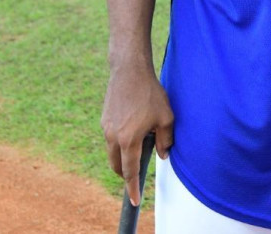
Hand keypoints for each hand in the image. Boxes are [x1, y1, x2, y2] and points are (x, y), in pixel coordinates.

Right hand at [101, 63, 173, 205]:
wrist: (129, 70)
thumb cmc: (150, 92)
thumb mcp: (165, 116)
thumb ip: (166, 139)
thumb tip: (163, 155)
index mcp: (128, 139)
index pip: (129, 171)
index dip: (132, 188)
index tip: (135, 200)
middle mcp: (113, 137)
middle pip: (117, 165)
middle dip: (126, 174)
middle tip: (138, 173)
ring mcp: (106, 128)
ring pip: (112, 152)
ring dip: (122, 157)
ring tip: (139, 147)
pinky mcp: (104, 119)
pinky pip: (111, 138)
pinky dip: (119, 143)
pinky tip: (132, 130)